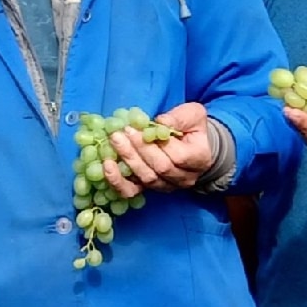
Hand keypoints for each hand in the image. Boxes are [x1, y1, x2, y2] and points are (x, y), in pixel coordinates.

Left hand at [102, 101, 217, 196]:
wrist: (195, 146)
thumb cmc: (194, 128)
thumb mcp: (193, 115)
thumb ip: (179, 118)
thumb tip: (159, 122)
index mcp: (199, 159)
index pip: (177, 157)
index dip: (154, 144)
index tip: (135, 128)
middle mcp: (185, 177)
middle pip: (159, 169)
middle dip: (136, 151)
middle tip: (118, 134)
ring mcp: (168, 186)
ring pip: (147, 179)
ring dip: (128, 160)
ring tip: (113, 143)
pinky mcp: (152, 189)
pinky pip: (134, 191)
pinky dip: (118, 181)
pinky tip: (107, 167)